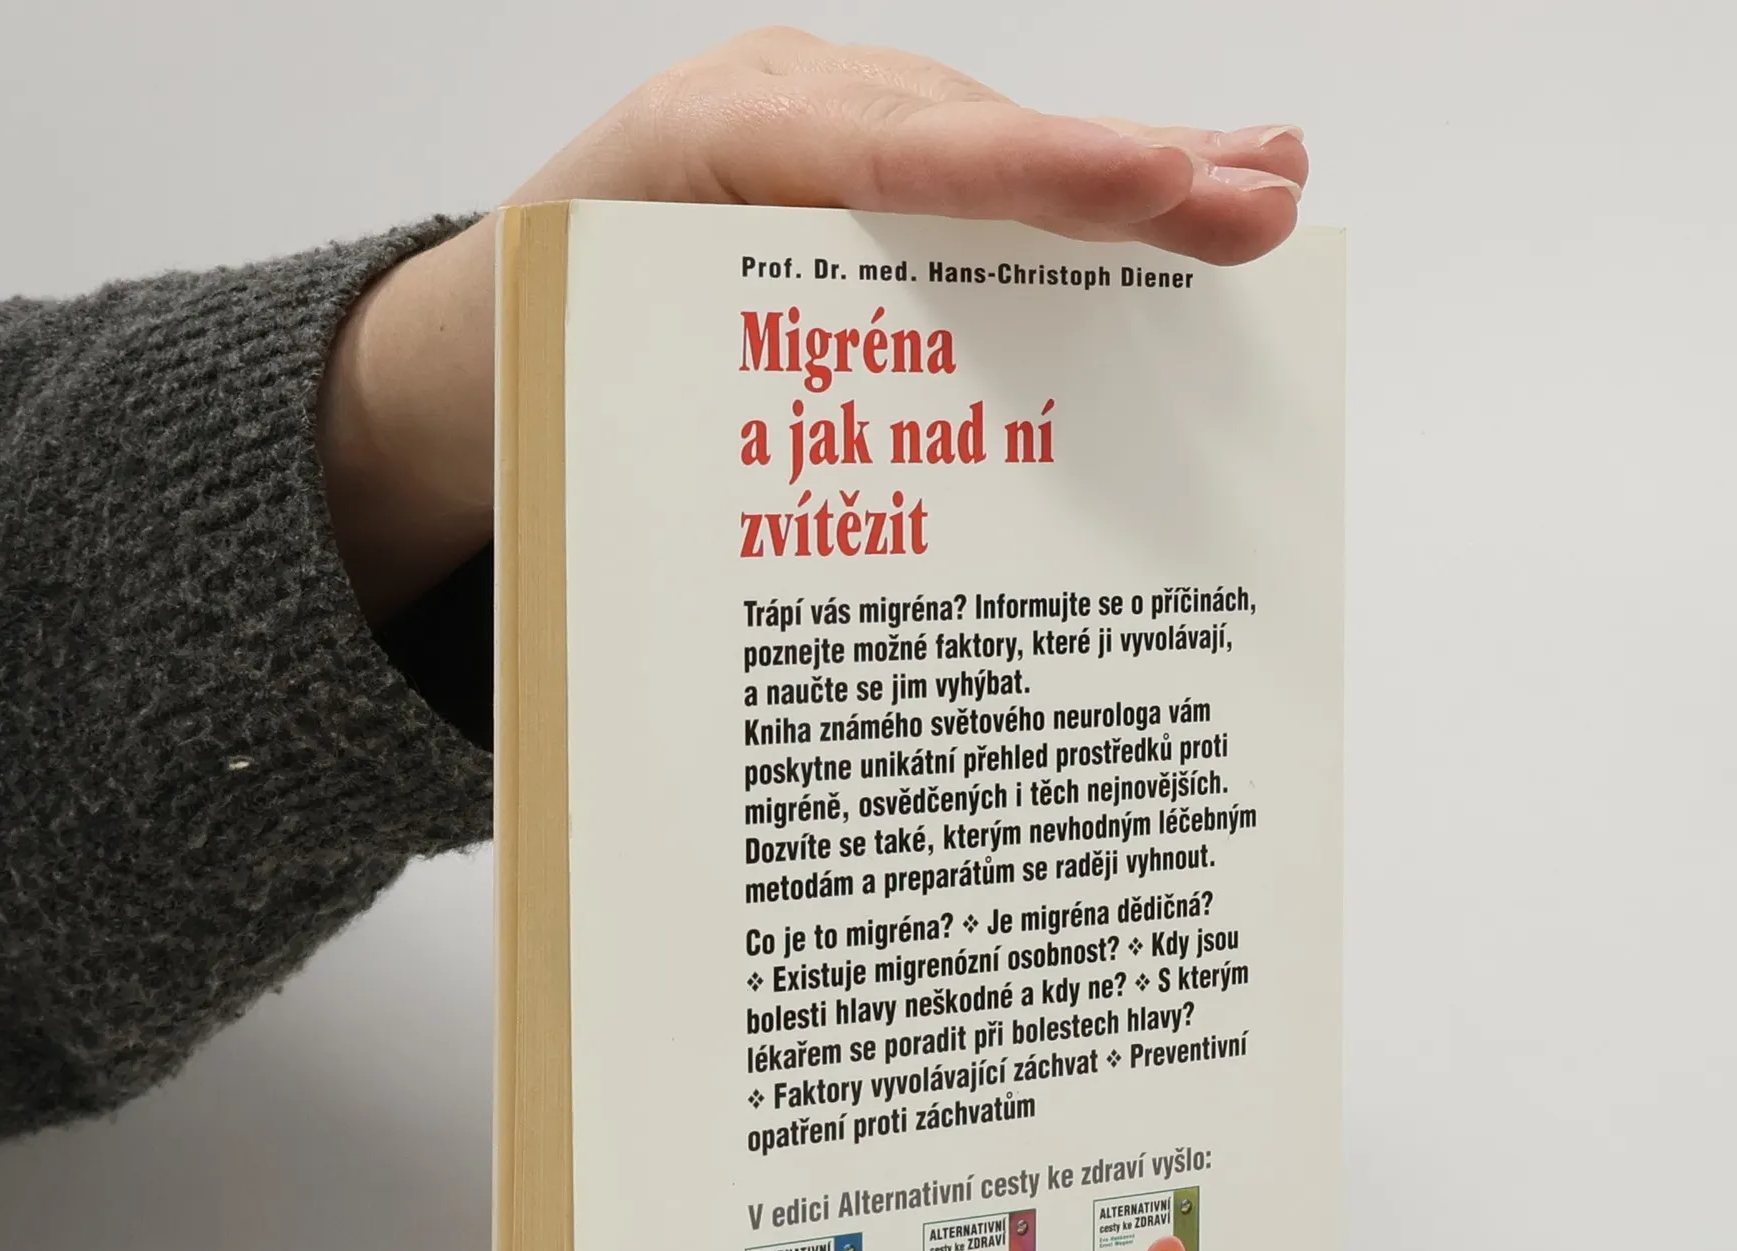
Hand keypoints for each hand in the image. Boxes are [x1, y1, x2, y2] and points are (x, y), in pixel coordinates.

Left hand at [320, 27, 1307, 624]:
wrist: (475, 356)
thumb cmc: (536, 384)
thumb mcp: (582, 408)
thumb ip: (690, 447)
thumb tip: (823, 638)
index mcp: (701, 149)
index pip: (880, 152)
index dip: (1023, 175)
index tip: (1149, 192)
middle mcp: (784, 125)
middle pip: (972, 145)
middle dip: (1120, 174)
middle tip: (1259, 199)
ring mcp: (832, 154)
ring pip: (992, 170)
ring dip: (1131, 190)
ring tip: (1262, 189)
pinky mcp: (862, 209)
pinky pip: (976, 212)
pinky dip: (1082, 223)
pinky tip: (1179, 216)